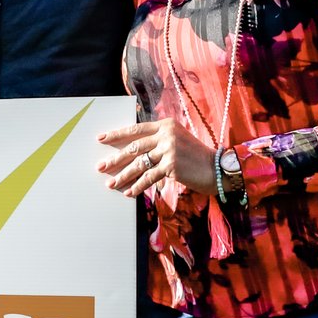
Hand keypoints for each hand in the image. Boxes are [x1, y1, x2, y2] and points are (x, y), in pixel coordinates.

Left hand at [94, 118, 214, 199]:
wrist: (217, 168)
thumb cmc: (196, 157)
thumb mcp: (178, 140)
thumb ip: (159, 141)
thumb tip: (134, 150)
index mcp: (166, 125)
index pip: (136, 129)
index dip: (117, 134)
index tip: (101, 138)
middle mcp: (166, 134)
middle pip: (134, 147)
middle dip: (115, 158)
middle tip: (100, 166)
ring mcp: (169, 149)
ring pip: (139, 164)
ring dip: (123, 175)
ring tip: (111, 183)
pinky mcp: (171, 165)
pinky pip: (149, 177)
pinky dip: (137, 186)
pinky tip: (128, 192)